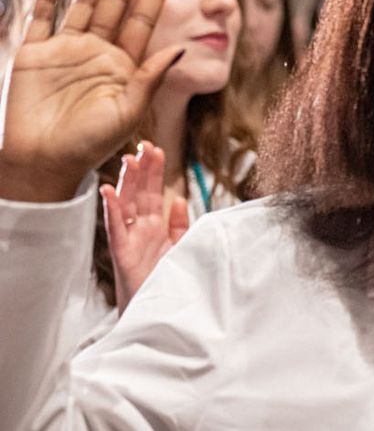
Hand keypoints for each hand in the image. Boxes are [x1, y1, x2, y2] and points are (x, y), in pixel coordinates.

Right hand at [0, 0, 181, 201]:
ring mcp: (65, 50)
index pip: (142, 22)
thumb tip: (181, 51)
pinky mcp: (34, 55)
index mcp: (123, 65)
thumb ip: (150, 79)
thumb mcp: (128, 112)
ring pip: (84, 3)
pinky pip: (41, 19)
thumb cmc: (89, 146)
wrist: (44, 163)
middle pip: (116, 3)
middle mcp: (96, 52)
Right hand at [101, 143, 187, 311]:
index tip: (156, 149)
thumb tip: (180, 199)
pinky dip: (111, 209)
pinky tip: (108, 191)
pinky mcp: (122, 253)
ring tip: (129, 160)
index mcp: (154, 226)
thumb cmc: (163, 280)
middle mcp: (140, 229)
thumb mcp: (178, 247)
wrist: (155, 312)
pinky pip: (115, 228)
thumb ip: (179, 224)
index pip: (154, 192)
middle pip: (140, 193)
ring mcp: (129, 239)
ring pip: (126, 205)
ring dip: (126, 182)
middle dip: (142, 169)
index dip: (154, 171)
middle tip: (146, 145)